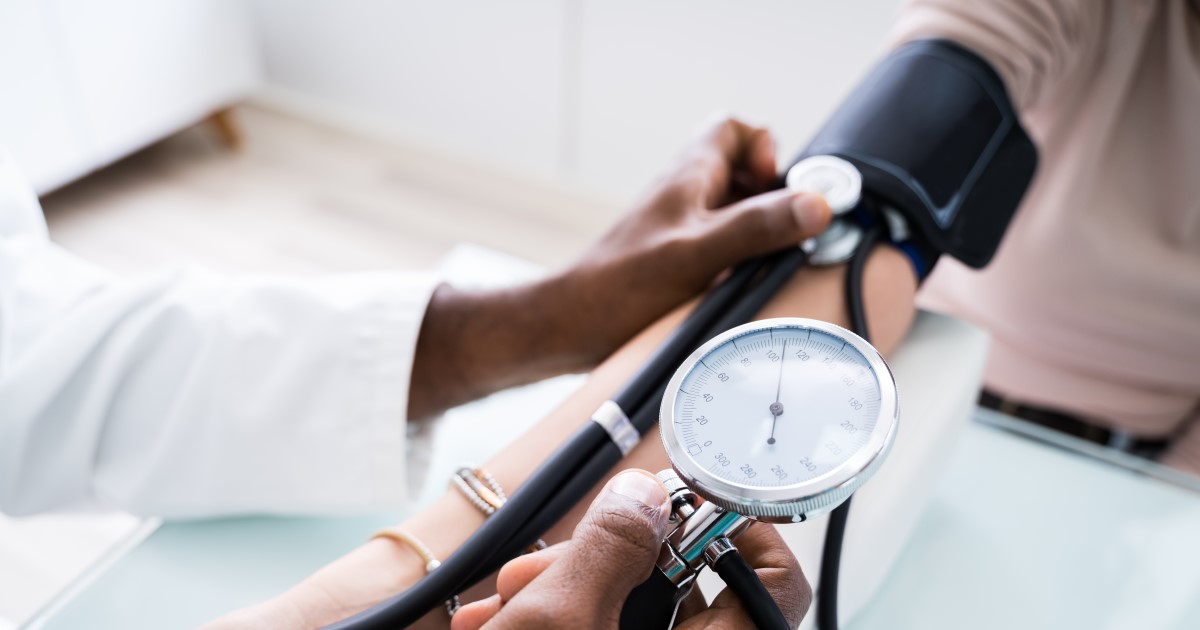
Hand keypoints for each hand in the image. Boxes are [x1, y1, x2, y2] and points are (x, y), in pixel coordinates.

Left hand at [411, 117, 831, 418]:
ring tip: (759, 266)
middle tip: (778, 234)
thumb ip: (757, 226)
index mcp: (688, 177)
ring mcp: (679, 229)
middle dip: (771, 200)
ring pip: (734, 213)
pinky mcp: (674, 262)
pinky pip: (720, 248)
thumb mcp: (699, 253)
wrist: (568, 328)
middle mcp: (684, 197)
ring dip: (756, 235)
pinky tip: (736, 290)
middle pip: (744, 174)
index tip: (775, 188)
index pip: (735, 129)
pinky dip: (737, 262)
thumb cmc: (619, 289)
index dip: (765, 150)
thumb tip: (816, 205)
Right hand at [451, 469, 810, 629]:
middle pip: (685, 593)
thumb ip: (610, 547)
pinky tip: (506, 625)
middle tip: (542, 566)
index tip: (672, 507)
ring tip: (504, 604)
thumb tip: (645, 497)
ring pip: (633, 618)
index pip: (773, 580)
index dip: (732, 527)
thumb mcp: (559, 621)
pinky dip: (561, 628)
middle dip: (602, 563)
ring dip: (565, 595)